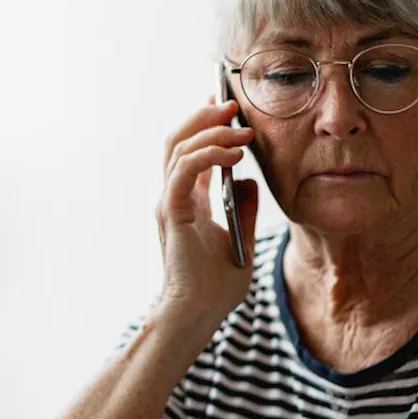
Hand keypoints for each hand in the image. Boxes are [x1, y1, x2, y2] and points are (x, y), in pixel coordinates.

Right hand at [155, 99, 258, 322]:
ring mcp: (169, 204)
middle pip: (178, 141)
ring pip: (179, 149)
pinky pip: (183, 171)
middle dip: (204, 118)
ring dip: (211, 132)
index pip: (189, 152)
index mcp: (186, 203)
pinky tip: (233, 154)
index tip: (226, 107)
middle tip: (232, 104)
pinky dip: (207, 155)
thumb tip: (248, 180)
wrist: (199, 314)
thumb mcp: (241, 239)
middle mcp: (173, 198)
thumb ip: (243, 209)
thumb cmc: (216, 287)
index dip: (205, 126)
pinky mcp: (172, 213)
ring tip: (241, 128)